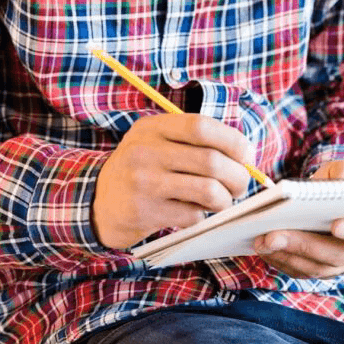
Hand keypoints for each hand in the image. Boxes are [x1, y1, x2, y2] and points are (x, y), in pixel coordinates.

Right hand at [92, 113, 254, 249]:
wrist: (97, 202)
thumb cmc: (140, 170)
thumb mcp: (155, 142)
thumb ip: (192, 141)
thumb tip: (244, 154)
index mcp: (152, 128)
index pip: (200, 126)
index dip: (232, 140)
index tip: (246, 155)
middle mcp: (146, 151)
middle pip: (210, 160)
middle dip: (237, 176)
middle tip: (241, 185)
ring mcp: (144, 182)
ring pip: (207, 190)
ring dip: (225, 199)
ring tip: (223, 201)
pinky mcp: (145, 212)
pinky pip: (192, 215)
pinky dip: (204, 216)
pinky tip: (197, 213)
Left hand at [253, 160, 343, 277]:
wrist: (325, 196)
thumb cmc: (339, 181)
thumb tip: (339, 187)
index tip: (336, 225)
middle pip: (338, 255)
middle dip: (304, 244)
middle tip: (274, 234)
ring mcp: (342, 265)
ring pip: (316, 268)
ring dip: (286, 254)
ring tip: (262, 239)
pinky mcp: (319, 270)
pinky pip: (300, 271)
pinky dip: (280, 260)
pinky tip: (262, 247)